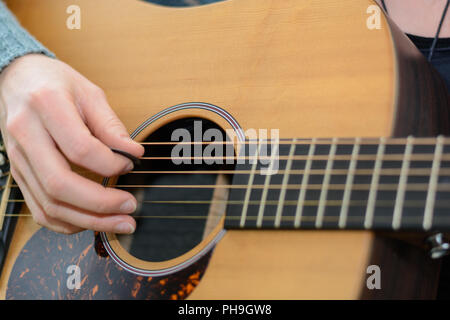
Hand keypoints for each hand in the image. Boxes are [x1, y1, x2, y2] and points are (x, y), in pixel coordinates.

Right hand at [0, 54, 144, 233]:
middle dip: (101, 203)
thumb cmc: (55, 83)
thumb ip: (110, 125)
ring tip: (120, 222)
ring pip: (49, 203)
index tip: (130, 164)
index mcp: (46, 106)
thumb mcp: (89, 93)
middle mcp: (26, 135)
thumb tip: (133, 153)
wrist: (18, 80)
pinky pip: (39, 209)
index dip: (110, 163)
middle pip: (60, 184)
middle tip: (130, 206)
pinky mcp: (18, 174)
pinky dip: (66, 222)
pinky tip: (91, 221)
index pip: (80, 148)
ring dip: (88, 220)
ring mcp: (18, 159)